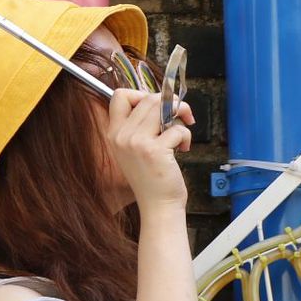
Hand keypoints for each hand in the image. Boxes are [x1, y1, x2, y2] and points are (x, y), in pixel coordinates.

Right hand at [106, 87, 193, 211]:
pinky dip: (186, 136)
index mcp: (114, 133)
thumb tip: (161, 100)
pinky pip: (177, 128)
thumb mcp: (134, 149)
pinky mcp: (155, 150)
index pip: (119, 95)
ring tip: (183, 129)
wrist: (158, 207)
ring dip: (180, 114)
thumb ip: (140, 125)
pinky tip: (183, 148)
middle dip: (170, 102)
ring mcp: (136, 143)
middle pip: (148, 98)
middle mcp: (121, 135)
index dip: (141, 94)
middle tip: (181, 114)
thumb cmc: (151, 178)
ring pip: (162, 107)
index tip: (156, 107)